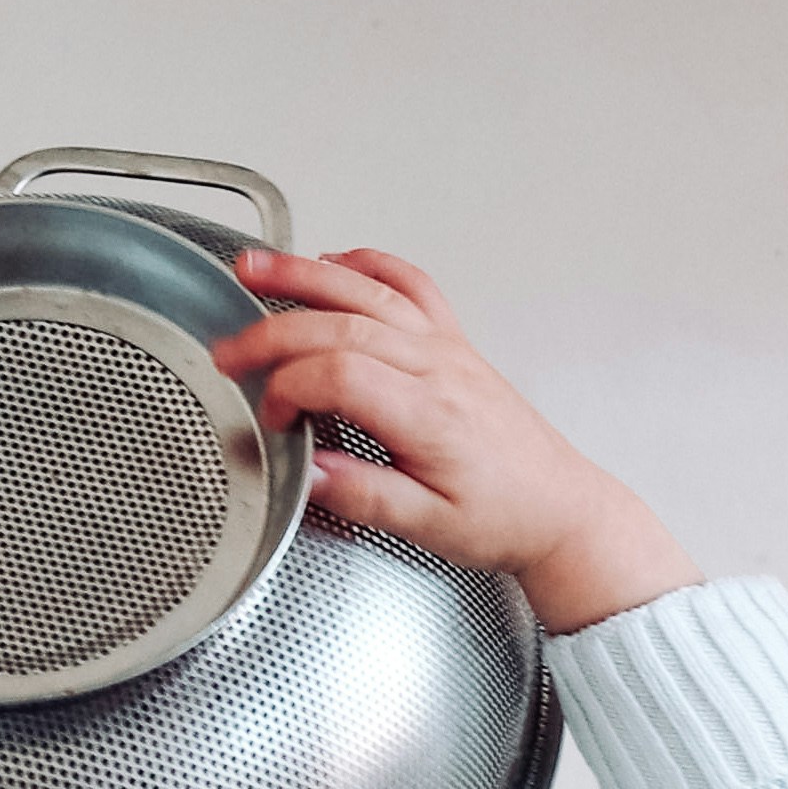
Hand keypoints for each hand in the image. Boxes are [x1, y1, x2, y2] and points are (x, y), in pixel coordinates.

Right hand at [209, 249, 700, 636]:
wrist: (559, 508)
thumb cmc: (501, 517)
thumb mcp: (428, 527)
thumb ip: (365, 496)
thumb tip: (309, 473)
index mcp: (429, 416)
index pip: (339, 375)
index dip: (290, 388)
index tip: (272, 417)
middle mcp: (438, 369)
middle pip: (341, 326)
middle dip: (273, 331)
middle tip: (228, 350)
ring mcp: (447, 348)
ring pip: (368, 291)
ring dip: (304, 273)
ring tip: (253, 267)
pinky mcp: (454, 341)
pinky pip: (409, 284)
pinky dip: (367, 264)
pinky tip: (333, 260)